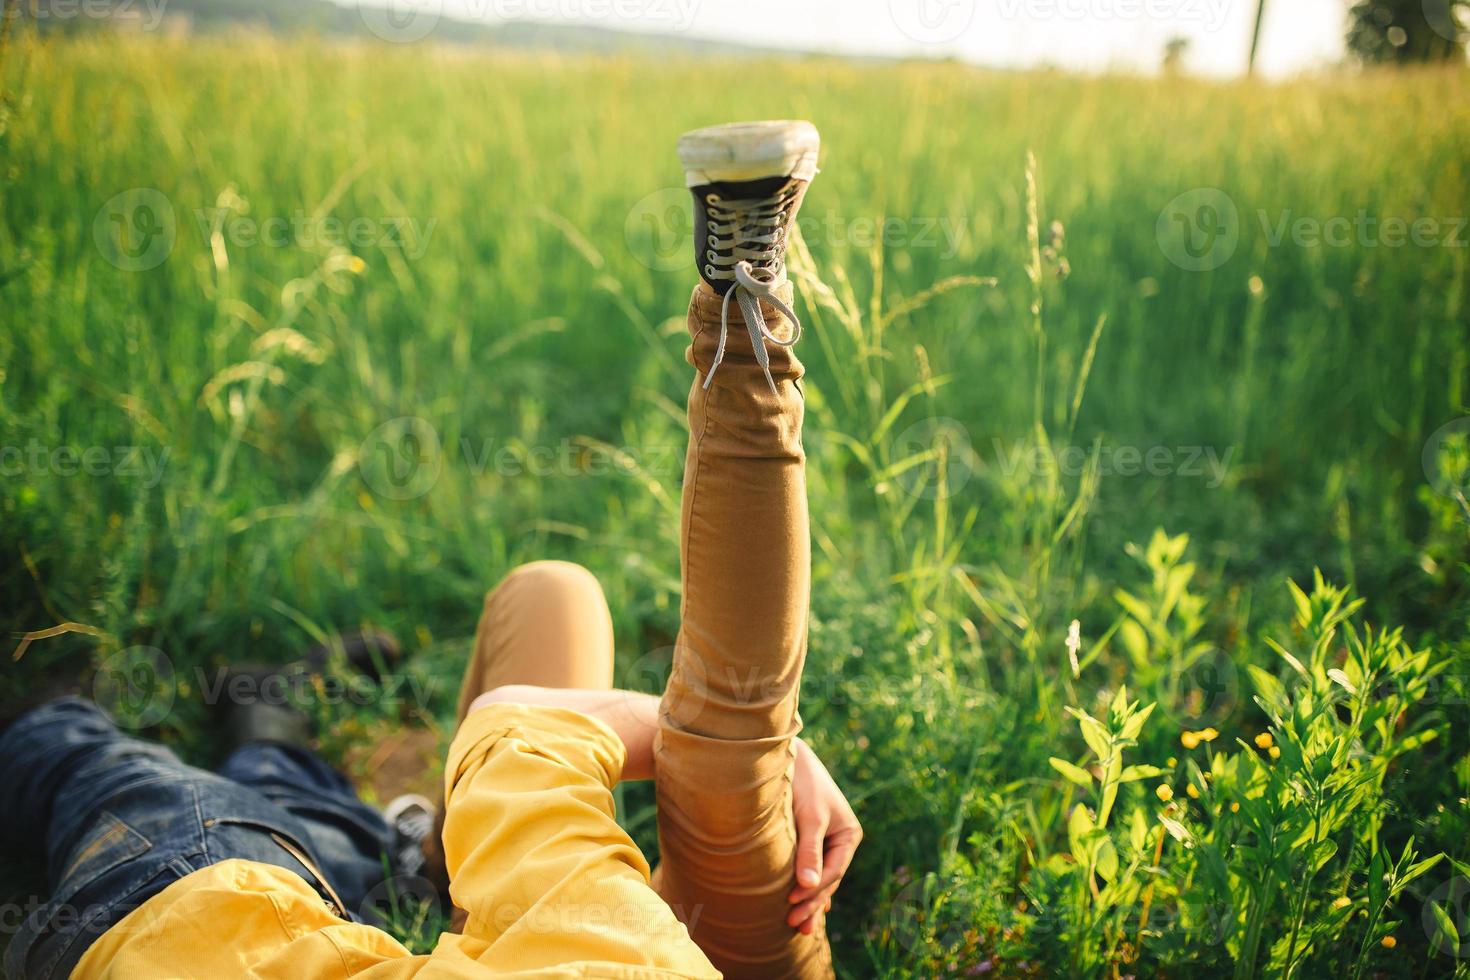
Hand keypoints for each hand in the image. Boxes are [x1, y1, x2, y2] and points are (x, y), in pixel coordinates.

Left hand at [787, 738, 861, 933]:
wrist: (785, 755)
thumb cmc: (802, 783)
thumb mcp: (810, 817)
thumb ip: (810, 851)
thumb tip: (809, 886)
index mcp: (849, 834)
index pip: (833, 871)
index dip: (814, 890)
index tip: (792, 902)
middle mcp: (840, 840)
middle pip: (827, 879)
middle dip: (812, 903)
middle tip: (794, 925)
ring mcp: (825, 841)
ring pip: (817, 877)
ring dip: (808, 900)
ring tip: (796, 926)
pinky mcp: (807, 839)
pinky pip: (808, 870)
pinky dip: (804, 887)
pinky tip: (798, 904)